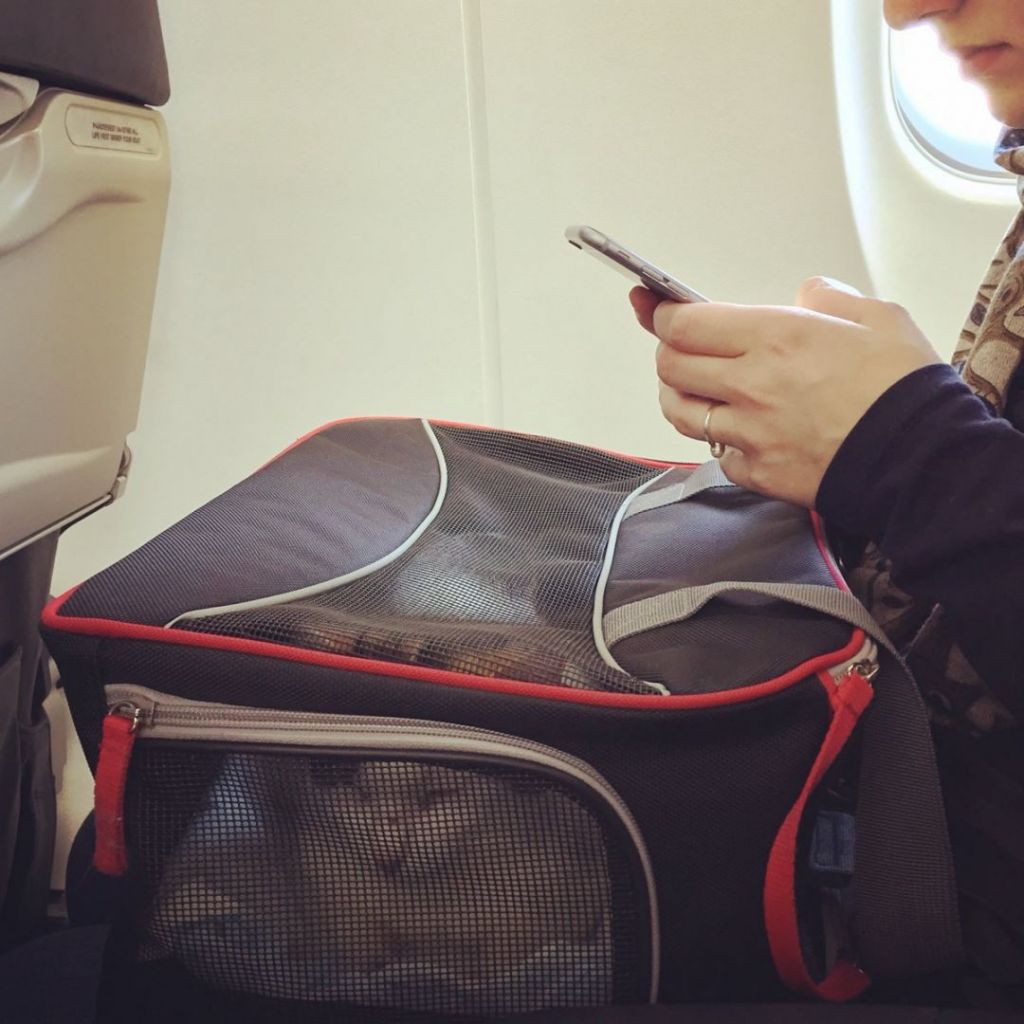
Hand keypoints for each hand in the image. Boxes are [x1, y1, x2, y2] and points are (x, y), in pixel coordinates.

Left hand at [630, 277, 941, 507]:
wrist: (924, 461)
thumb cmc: (904, 390)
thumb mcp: (879, 318)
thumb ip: (830, 299)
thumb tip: (806, 295)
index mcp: (775, 337)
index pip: (684, 323)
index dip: (660, 313)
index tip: (652, 305)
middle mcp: (751, 384)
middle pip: (670, 366)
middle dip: (668, 351)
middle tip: (681, 347)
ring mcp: (749, 432)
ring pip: (679, 412)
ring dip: (679, 396)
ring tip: (694, 388)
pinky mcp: (757, 472)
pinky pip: (716, 455)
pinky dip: (719, 442)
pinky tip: (736, 432)